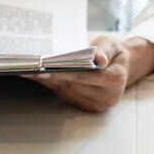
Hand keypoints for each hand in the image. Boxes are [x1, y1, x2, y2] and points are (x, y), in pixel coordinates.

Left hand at [24, 36, 153, 112]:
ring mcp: (98, 105)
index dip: (63, 72)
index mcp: (116, 80)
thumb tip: (98, 59)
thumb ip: (104, 50)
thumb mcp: (112, 45)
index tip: (44, 68)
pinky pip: (68, 96)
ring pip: (68, 92)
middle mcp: (108, 96)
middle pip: (73, 85)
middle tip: (31, 68)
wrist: (123, 67)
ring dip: (49, 82)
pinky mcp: (89, 108)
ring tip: (31, 72)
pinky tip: (42, 78)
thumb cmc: (115, 54)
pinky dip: (55, 86)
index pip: (84, 76)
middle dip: (51, 76)